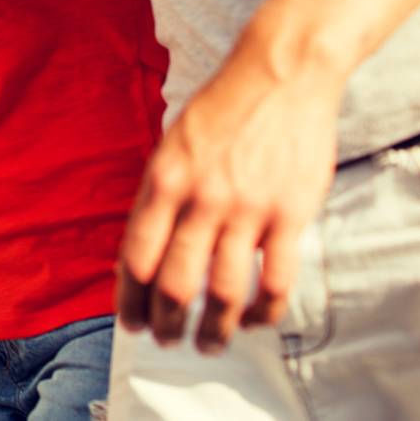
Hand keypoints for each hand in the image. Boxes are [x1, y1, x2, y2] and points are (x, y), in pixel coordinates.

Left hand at [115, 9, 344, 352]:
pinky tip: (254, 320)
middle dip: (165, 323)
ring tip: (208, 346)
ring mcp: (247, 209)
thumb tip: (140, 249)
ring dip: (213, 330)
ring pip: (224, 292)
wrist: (280, 74)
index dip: (130, 299)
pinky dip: (264, 311)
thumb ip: (160, 195)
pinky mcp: (290, 214)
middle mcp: (201, 198)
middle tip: (166, 342)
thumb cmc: (221, 109)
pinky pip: (276, 281)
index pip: (135, 256)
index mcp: (164, 179)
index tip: (130, 323)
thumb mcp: (172, 144)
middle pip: (175, 283)